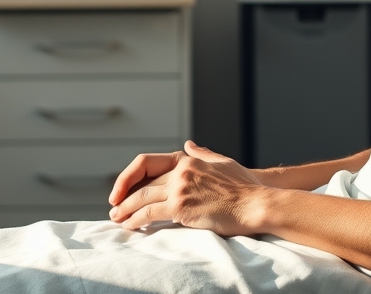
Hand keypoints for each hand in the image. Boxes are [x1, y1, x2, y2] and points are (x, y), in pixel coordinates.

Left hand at [108, 140, 267, 235]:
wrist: (256, 204)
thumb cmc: (245, 187)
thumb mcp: (222, 162)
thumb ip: (202, 154)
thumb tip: (189, 144)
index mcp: (187, 159)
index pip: (147, 162)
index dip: (129, 175)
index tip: (121, 188)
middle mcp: (180, 171)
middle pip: (142, 183)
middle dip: (124, 196)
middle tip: (113, 208)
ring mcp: (180, 188)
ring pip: (142, 198)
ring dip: (125, 210)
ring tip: (116, 219)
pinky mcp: (182, 207)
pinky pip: (150, 213)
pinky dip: (137, 220)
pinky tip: (130, 226)